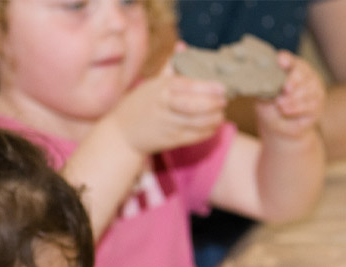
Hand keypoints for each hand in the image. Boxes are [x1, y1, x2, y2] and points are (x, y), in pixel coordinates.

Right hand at [108, 63, 227, 157]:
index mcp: (162, 89)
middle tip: (224, 101)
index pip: (189, 86)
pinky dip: (208, 131)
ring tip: (220, 114)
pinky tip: (213, 126)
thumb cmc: (140, 105)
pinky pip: (195, 136)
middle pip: (196, 106)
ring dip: (214, 118)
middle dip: (214, 104)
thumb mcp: (152, 83)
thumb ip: (170, 66)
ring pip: (199, 123)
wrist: (122, 133)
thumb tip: (182, 46)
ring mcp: (169, 124)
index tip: (222, 88)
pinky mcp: (171, 140)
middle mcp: (165, 106)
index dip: (208, 87)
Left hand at [256, 51, 324, 139]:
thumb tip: (263, 80)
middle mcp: (304, 74)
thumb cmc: (270, 109)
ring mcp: (313, 87)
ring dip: (292, 99)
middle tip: (285, 89)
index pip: (290, 60)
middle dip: (292, 81)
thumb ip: (265, 87)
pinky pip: (310, 103)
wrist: (278, 129)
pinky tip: (286, 111)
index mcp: (289, 68)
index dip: (287, 59)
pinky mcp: (317, 103)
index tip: (281, 60)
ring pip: (307, 89)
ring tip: (280, 105)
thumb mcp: (263, 97)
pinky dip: (296, 108)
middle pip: (302, 72)